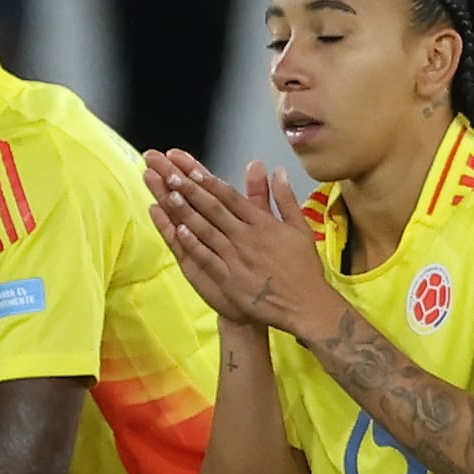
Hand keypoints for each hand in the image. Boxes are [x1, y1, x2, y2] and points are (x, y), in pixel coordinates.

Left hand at [144, 150, 334, 335]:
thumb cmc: (303, 269)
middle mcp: (247, 237)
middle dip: (191, 190)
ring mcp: (236, 258)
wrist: (304, 305)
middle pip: (215, 209)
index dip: (210, 182)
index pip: (232, 197)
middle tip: (171, 174)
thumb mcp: (301, 228)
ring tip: (169, 194)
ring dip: (186, 211)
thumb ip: (286, 199)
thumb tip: (280, 171)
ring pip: (206, 230)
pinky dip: (193, 243)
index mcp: (263, 224)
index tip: (192, 168)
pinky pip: (207, 258)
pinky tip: (178, 230)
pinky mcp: (229, 279)